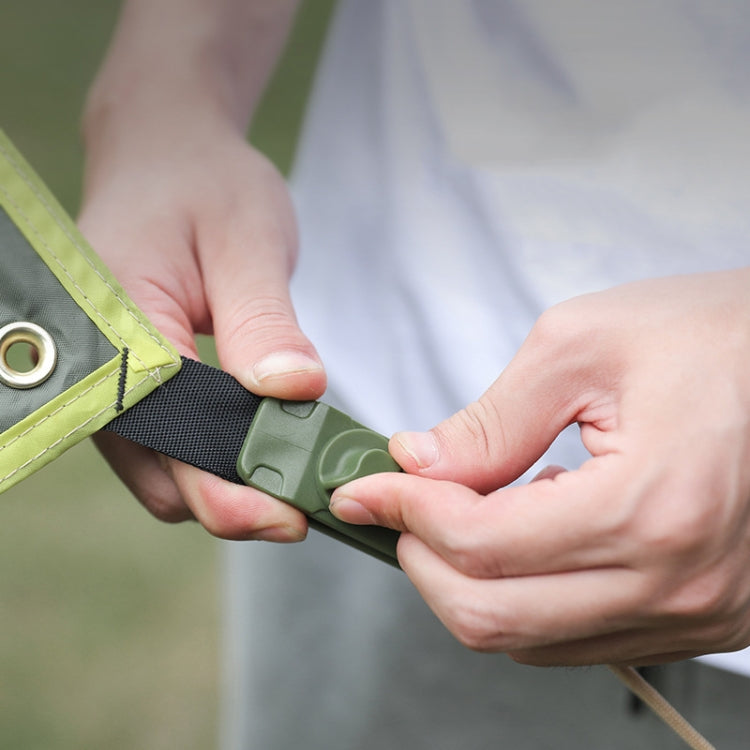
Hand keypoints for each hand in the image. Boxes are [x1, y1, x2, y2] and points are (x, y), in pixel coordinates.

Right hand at [79, 120, 324, 540]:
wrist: (166, 158)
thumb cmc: (203, 186)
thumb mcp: (245, 240)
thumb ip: (263, 321)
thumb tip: (294, 391)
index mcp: (115, 332)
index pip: (169, 442)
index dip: (233, 491)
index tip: (300, 507)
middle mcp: (101, 374)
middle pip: (163, 481)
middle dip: (239, 504)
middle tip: (312, 501)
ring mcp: (115, 389)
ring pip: (167, 479)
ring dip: (230, 491)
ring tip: (299, 479)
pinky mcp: (138, 391)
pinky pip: (172, 453)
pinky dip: (219, 466)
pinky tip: (270, 453)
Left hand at [330, 269, 749, 665]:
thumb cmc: (710, 336)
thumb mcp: (581, 347)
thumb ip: (491, 422)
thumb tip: (418, 466)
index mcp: (651, 506)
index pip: (481, 545)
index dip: (404, 512)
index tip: (367, 485)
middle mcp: (677, 582)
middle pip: (492, 615)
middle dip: (422, 559)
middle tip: (397, 505)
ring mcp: (694, 612)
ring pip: (528, 638)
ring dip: (466, 581)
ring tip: (454, 513)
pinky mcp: (697, 617)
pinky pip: (576, 636)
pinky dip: (521, 594)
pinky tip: (516, 536)